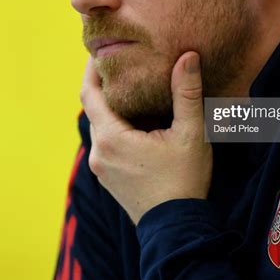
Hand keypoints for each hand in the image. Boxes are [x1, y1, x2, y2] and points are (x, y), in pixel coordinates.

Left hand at [81, 52, 212, 224]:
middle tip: (119, 62)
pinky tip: (137, 119)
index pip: (89, 93)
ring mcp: (102, 167)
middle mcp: (99, 152)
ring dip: (112, 106)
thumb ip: (187, 93)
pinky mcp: (110, 177)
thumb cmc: (184, 180)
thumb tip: (187, 57)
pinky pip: (107, 142)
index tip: (100, 49)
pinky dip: (116, 124)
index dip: (91, 69)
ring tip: (131, 86)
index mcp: (112, 138)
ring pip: (101, 125)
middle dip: (104, 85)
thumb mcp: (191, 134)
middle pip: (94, 108)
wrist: (177, 230)